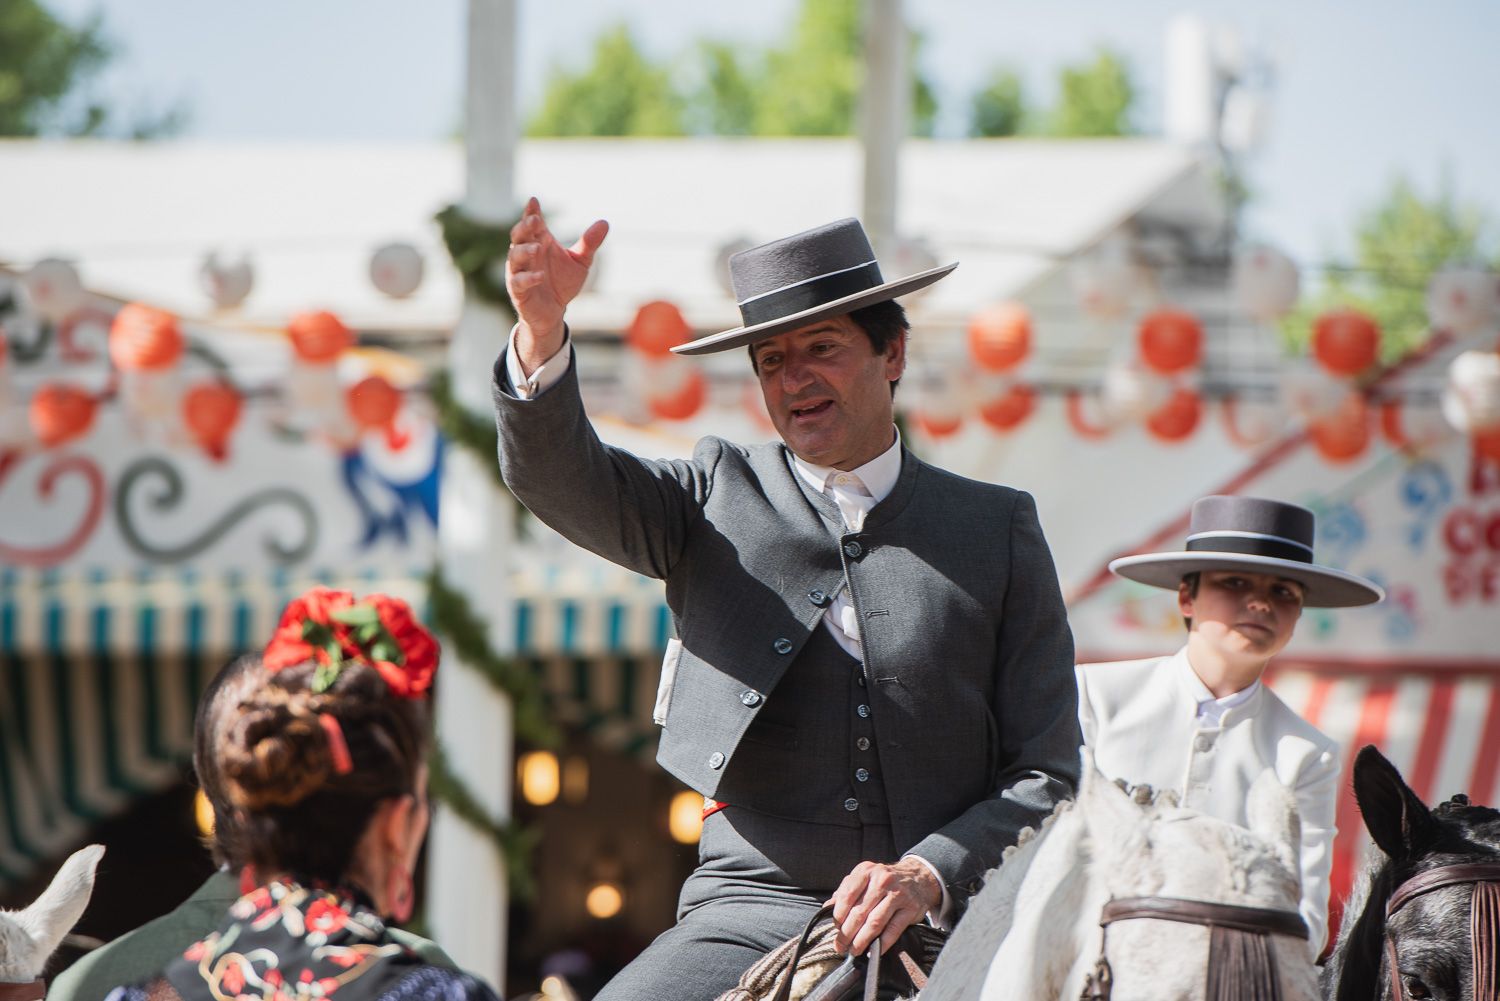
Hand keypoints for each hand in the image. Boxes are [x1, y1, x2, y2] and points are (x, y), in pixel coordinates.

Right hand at [505, 196, 608, 371]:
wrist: (555, 311)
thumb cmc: (562, 282)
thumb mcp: (580, 262)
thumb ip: (589, 243)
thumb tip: (605, 222)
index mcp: (538, 242)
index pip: (532, 224)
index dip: (531, 212)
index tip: (534, 201)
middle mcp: (526, 254)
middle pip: (519, 236)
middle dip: (524, 227)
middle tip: (535, 220)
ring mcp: (519, 271)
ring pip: (514, 257)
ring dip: (524, 251)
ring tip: (538, 248)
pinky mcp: (518, 290)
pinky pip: (518, 282)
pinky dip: (528, 278)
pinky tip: (540, 276)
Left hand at [829, 858, 941, 957]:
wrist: (918, 877)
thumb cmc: (885, 881)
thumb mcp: (865, 878)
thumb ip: (846, 891)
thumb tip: (827, 908)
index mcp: (866, 871)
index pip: (846, 896)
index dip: (838, 916)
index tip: (835, 929)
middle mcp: (882, 880)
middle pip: (859, 912)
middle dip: (847, 933)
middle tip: (840, 946)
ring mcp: (898, 894)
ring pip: (875, 922)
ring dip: (862, 940)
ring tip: (854, 950)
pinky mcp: (911, 908)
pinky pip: (893, 930)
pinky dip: (882, 943)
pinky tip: (874, 951)